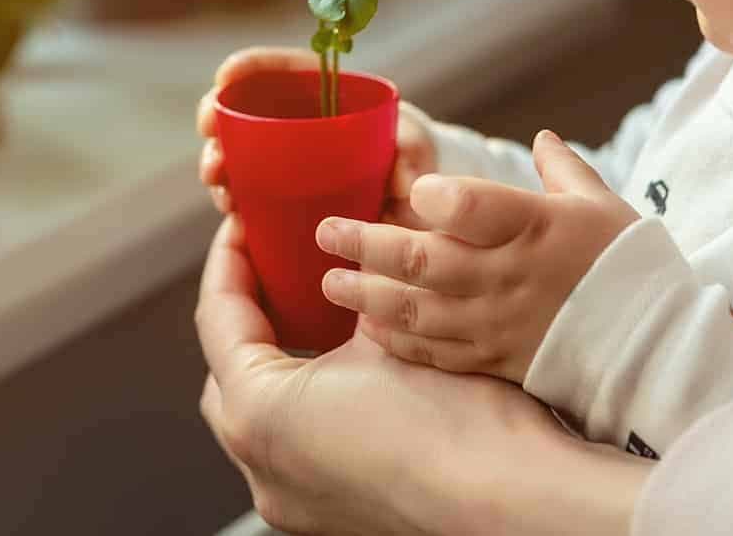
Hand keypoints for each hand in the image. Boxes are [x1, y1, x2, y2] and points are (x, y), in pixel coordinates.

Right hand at [195, 45, 437, 227]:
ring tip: (218, 182)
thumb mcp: (416, 146)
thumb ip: (413, 153)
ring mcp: (284, 158)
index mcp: (326, 93)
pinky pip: (246, 189)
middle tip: (209, 133)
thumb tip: (404, 180)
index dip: (249, 66)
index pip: (281, 69)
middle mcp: (297, 121)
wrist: (415, 199)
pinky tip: (231, 210)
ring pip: (237, 151)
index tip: (225, 74)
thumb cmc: (415, 157)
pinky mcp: (280, 193)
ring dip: (218, 162)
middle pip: (246, 108)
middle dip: (218, 116)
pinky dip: (233, 197)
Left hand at [195, 212, 648, 535]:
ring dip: (278, 361)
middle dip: (247, 313)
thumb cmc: (458, 422)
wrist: (513, 498)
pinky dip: (307, 401)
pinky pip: (297, 444)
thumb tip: (350, 257)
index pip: (219, 316)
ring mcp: (292, 499)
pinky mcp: (327, 514)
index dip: (230, 259)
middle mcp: (261, 467)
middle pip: (230, 368)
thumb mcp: (391, 327)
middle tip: (272, 264)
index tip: (243, 226)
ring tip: (309, 311)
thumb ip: (350, 292)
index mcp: (258, 413)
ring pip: (261, 411)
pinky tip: (344, 369)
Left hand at [314, 129, 639, 384]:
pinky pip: (436, 352)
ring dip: (367, 296)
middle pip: (424, 261)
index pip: (473, 207)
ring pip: (418, 310)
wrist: (658, 348)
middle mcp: (509, 275)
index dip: (435, 198)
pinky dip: (398, 341)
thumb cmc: (627, 266)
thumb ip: (561, 170)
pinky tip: (368, 327)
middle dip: (365, 245)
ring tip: (329, 282)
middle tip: (326, 232)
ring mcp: (499, 323)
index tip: (410, 190)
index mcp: (535, 226)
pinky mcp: (496, 360)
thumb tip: (541, 138)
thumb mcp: (600, 205)